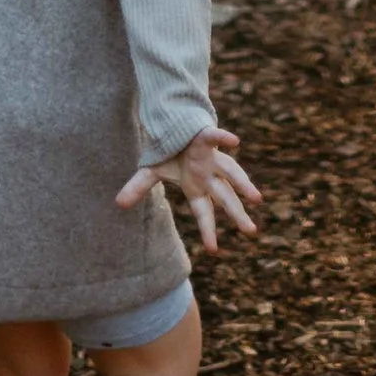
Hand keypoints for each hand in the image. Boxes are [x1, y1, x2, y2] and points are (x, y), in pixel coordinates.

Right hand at [116, 126, 259, 253]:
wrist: (177, 124)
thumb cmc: (170, 151)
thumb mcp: (151, 171)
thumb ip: (138, 187)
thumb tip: (118, 204)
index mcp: (196, 187)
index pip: (203, 213)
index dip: (207, 230)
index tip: (213, 251)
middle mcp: (208, 175)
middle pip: (224, 197)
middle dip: (237, 214)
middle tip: (252, 231)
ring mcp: (211, 158)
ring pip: (230, 171)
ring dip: (242, 183)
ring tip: (257, 198)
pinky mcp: (206, 137)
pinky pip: (216, 137)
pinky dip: (223, 138)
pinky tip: (235, 141)